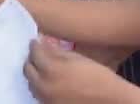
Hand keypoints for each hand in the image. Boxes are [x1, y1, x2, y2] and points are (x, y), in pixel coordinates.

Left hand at [24, 41, 139, 103]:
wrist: (111, 101)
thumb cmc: (98, 77)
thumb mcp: (78, 58)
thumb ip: (57, 51)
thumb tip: (43, 43)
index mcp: (51, 68)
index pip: (34, 52)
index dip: (35, 45)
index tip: (36, 41)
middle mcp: (44, 85)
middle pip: (28, 68)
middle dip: (32, 59)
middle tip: (37, 54)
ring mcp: (45, 98)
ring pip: (31, 83)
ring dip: (34, 74)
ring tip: (42, 68)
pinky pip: (39, 94)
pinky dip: (40, 86)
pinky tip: (48, 82)